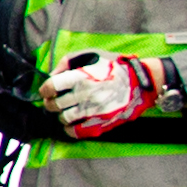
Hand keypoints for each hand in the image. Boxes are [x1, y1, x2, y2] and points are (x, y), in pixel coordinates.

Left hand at [46, 51, 169, 135]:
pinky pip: (77, 131)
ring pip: (64, 118)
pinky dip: (70, 129)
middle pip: (55, 104)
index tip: (46, 90)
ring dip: (61, 115)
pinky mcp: (101, 122)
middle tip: (54, 100)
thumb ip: (67, 62)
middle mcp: (85, 94)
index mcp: (81, 76)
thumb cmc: (114, 66)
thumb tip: (51, 75)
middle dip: (51, 102)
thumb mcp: (91, 54)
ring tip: (65, 110)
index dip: (45, 89)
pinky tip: (71, 123)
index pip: (51, 86)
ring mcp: (93, 110)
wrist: (141, 82)